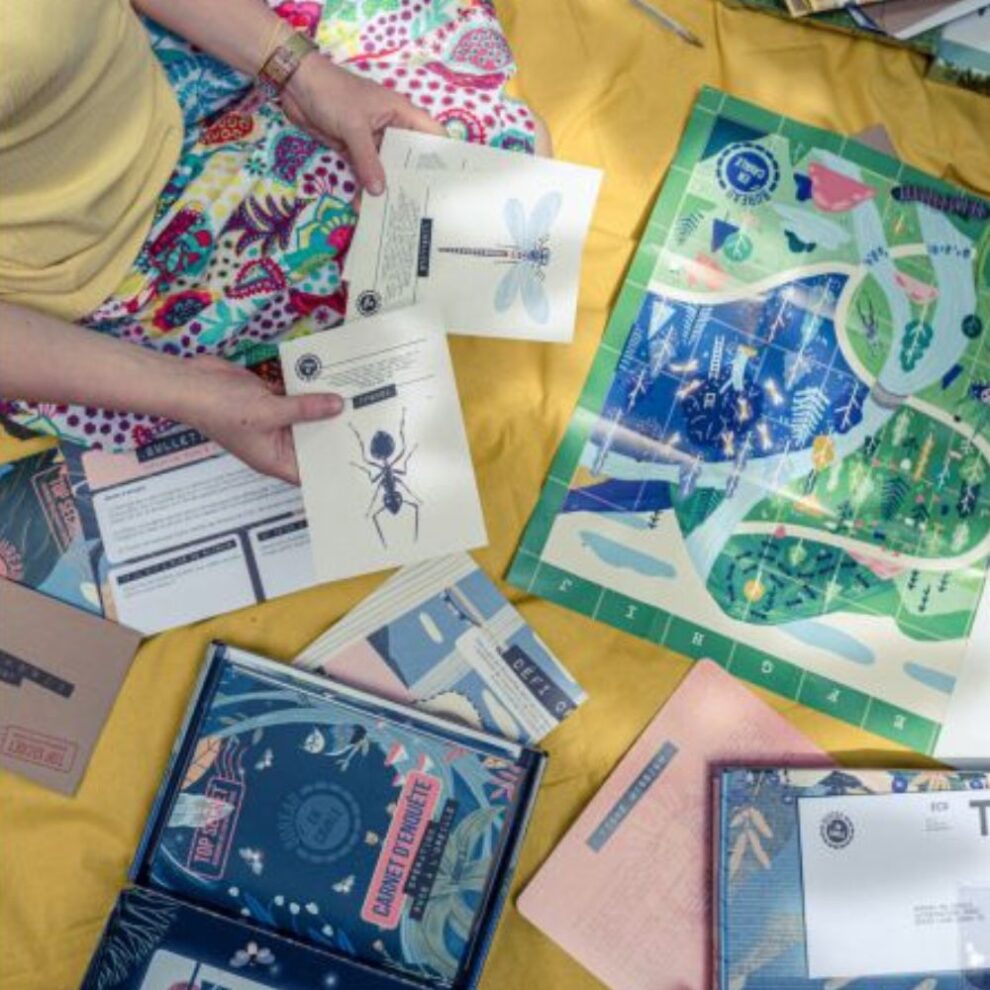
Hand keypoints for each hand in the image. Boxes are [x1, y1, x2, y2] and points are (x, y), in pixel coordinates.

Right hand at [179, 356, 342, 483]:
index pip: (309, 472)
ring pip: (306, 417)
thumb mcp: (269, 412)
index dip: (331, 467)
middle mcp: (276, 444)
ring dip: (324, 407)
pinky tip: (331, 381)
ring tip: (356, 400)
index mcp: (274, 459)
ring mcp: (273, 421)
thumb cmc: (220, 408)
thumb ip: (305, 409)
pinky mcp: (270, 399)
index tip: (357, 457)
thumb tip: (336, 406)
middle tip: (365, 422)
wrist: (191, 381)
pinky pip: (296, 397)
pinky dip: (309, 390)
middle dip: (333, 431)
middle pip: (312, 441)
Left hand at [282, 54, 446, 194]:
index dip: (444, 155)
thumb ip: (367, 159)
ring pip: (386, 169)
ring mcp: (373, 141)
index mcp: (401, 114)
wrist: (296, 86)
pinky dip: (364, 188)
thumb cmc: (332, 93)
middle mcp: (392, 129)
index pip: (432, 134)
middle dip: (413, 181)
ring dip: (387, 189)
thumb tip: (379, 192)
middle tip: (423, 209)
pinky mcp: (354, 151)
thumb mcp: (354, 126)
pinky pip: (364, 173)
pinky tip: (365, 207)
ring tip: (395, 215)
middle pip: (410, 158)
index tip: (449, 183)